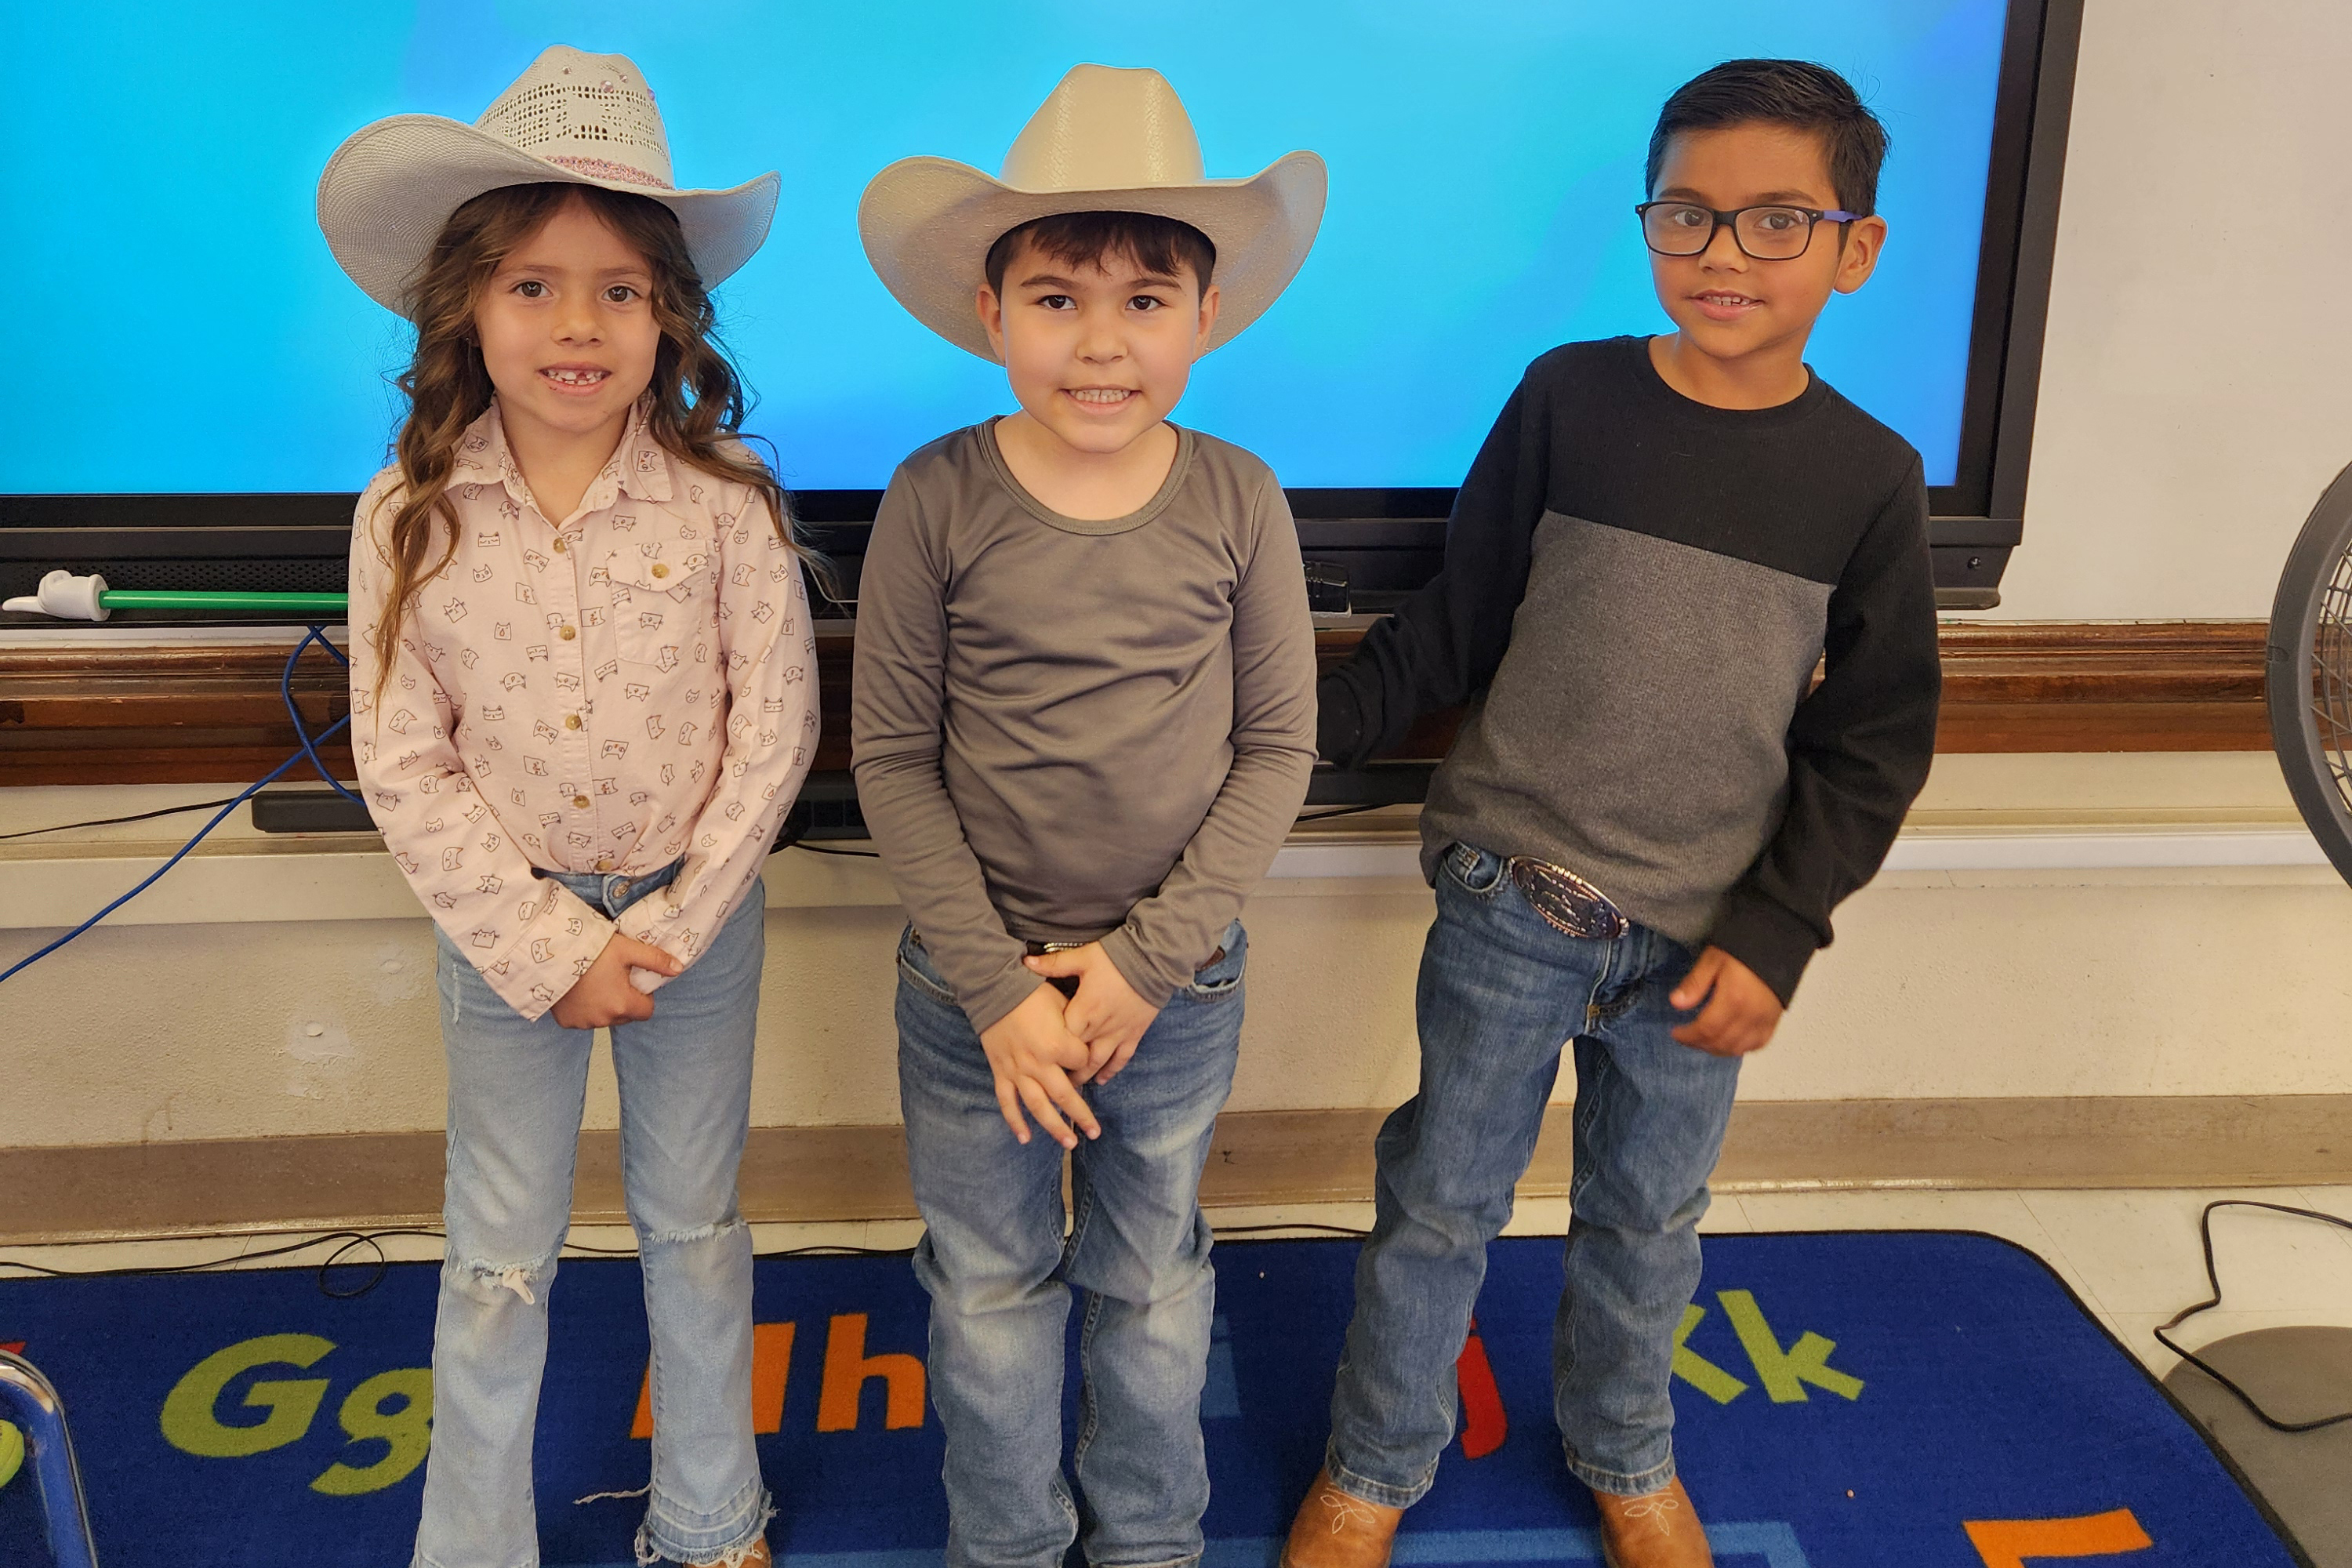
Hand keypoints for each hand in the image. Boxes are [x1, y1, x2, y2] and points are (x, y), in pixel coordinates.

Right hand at [552, 932, 683, 1029]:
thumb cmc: (591, 950)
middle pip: (625, 1016)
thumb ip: (655, 960)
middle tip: (612, 978)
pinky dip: (584, 1009)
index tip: (632, 981)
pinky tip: (578, 991)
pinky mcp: (567, 1022)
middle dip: (623, 1001)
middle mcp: (605, 1019)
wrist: (552, 953)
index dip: (643, 996)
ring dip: (604, 1006)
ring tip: (593, 982)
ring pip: (605, 1018)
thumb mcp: (628, 950)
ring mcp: (584, 1023)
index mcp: (623, 1005)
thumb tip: (678, 968)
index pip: (646, 1011)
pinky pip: (583, 1019)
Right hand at [977, 985, 1100, 1148]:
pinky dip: (1015, 1121)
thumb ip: (1077, 1025)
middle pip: (1066, 1095)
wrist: (994, 988)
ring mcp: (1018, 1071)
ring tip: (1069, 1144)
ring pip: (1038, 1106)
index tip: (1088, 1060)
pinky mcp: (1001, 1072)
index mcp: (1057, 1045)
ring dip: (1055, 1127)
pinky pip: (1007, 1102)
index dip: (1087, 1063)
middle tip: (1095, 1132)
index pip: (1082, 1064)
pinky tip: (1025, 1138)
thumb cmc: (1032, 992)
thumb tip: (1089, 1041)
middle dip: (1082, 1115)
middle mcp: (1038, 1064)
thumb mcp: (1062, 1003)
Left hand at [1022, 942, 1159, 1084]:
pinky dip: (1111, 1071)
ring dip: (1084, 1075)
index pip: (1062, 1036)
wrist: (1153, 960)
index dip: (1049, 1047)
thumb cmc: (1116, 957)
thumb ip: (1054, 964)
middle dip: (1063, 1066)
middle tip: (1049, 1076)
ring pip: (1098, 1062)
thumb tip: (1026, 963)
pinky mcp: (1134, 1034)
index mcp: (1084, 1010)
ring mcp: (1118, 1033)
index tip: (1037, 1053)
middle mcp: (1099, 1027)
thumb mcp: (1083, 957)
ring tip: (1072, 1085)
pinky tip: (1102, 1079)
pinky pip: (1122, 1058)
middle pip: (1077, 1055)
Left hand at [1669, 946, 1783, 1055]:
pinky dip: (1741, 1048)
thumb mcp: (1713, 959)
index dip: (1688, 1036)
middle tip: (1686, 1037)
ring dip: (1717, 1049)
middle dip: (1699, 1044)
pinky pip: (1758, 1044)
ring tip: (1703, 1041)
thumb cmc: (1743, 949)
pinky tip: (1729, 1042)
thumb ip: (1695, 983)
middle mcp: (1751, 1016)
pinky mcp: (1775, 1021)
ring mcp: (1765, 1021)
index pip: (1707, 1029)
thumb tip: (1675, 1003)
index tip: (1675, 1033)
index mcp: (1733, 1000)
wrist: (1777, 943)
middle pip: (1721, 1043)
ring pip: (1738, 1048)